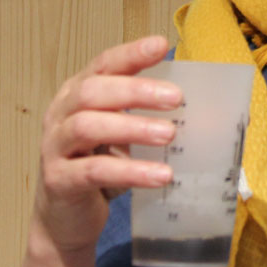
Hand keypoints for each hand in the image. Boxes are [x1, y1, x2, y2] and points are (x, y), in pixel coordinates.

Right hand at [31, 35, 180, 254]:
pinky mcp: (59, 181)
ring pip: (88, 126)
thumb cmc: (100, 166)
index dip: (131, 54)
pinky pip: (94, 171)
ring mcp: (55, 147)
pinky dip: (130, 171)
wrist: (66, 220)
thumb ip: (150, 117)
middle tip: (176, 97)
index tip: (161, 45)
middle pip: (93, 91)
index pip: (103, 64)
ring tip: (170, 134)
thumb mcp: (124, 136)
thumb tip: (211, 115)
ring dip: (133, 127)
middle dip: (136, 90)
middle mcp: (61, 114)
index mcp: (77, 93)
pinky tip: (160, 175)